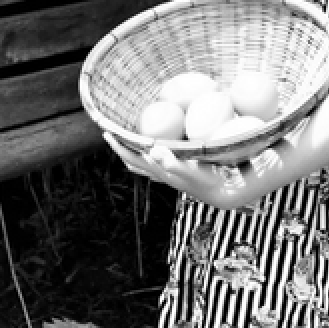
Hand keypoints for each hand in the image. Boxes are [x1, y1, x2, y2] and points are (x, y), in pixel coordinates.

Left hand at [103, 134, 259, 208]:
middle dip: (121, 148)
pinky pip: (156, 164)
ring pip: (143, 165)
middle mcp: (161, 174)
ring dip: (132, 153)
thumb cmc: (208, 181)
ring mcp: (168, 176)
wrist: (222, 194)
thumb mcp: (191, 171)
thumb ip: (173, 163)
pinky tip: (153, 152)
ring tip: (126, 143)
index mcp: (160, 171)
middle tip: (111, 133)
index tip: (106, 133)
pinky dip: (148, 156)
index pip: (132, 158)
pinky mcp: (178, 174)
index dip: (118, 146)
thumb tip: (153, 152)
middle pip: (133, 161)